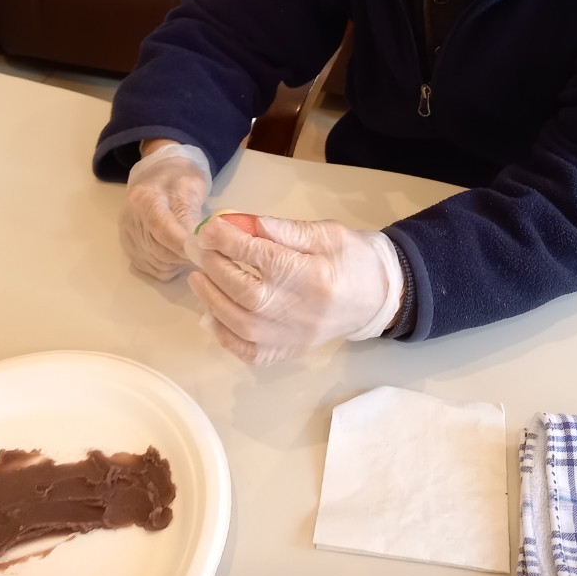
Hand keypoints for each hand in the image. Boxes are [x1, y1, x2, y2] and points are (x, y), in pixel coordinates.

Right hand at [120, 142, 211, 280]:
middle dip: (186, 254)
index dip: (182, 244)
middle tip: (205, 250)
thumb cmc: (178, 178)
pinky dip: (171, 266)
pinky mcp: (131, 250)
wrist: (157, 175)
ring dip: (180, 261)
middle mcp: (130, 220)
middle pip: (160, 250)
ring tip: (193, 247)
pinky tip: (179, 253)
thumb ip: (193, 215)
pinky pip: (154, 269)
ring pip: (159, 263)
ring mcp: (128, 237)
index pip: (161, 228)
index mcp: (143, 199)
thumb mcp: (191, 186)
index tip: (203, 251)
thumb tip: (199, 245)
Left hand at [185, 216, 402, 364]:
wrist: (377, 297)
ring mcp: (293, 338)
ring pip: (240, 324)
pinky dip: (223, 334)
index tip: (210, 227)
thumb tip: (245, 223)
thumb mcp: (326, 233)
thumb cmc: (352, 258)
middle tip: (201, 249)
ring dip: (212, 299)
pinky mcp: (287, 352)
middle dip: (216, 267)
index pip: (264, 259)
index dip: (231, 241)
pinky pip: (247, 351)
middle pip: (246, 292)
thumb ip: (286, 230)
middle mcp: (302, 312)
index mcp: (316, 277)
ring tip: (199, 276)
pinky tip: (212, 313)